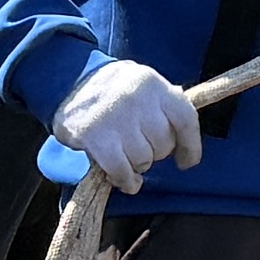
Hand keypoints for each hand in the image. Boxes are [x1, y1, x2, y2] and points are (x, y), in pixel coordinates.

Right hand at [53, 57, 203, 191]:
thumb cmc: (112, 87)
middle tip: (141, 148)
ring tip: (127, 158)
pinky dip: (126, 181)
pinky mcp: (95, 137)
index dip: (191, 145)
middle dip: (156, 153)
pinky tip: (125, 180)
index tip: (187, 161)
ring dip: (138, 166)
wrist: (68, 79)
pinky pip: (121, 170)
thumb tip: (184, 137)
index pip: (186, 119)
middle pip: (164, 144)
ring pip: (143, 159)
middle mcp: (138, 99)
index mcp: (154, 85)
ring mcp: (116, 118)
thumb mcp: (143, 83)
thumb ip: (163, 104)